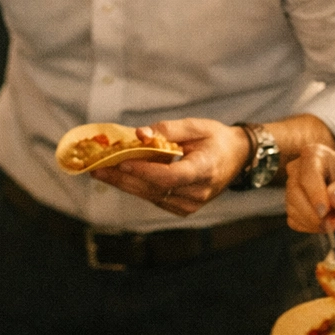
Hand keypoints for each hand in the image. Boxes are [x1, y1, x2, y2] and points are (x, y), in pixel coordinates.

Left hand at [88, 119, 249, 215]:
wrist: (236, 159)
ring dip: (124, 183)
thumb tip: (139, 134)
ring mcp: (191, 204)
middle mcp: (198, 192)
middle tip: (97, 167)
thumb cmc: (216, 139)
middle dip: (123, 178)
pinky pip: (154, 198)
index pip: (170, 176)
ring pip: (150, 196)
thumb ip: (168, 130)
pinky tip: (119, 176)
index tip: (123, 161)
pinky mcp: (183, 208)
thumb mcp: (197, 126)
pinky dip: (136, 187)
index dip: (145, 170)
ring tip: (100, 171)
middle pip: (154, 189)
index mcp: (205, 169)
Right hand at [284, 143, 334, 233]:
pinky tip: (326, 222)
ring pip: (293, 210)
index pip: (307, 175)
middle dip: (315, 213)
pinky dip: (311, 227)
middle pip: (295, 194)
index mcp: (314, 154)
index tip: (326, 211)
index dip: (315, 195)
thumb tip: (333, 197)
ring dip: (315, 222)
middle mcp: (299, 168)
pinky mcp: (292, 205)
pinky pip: (295, 221)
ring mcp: (293, 187)